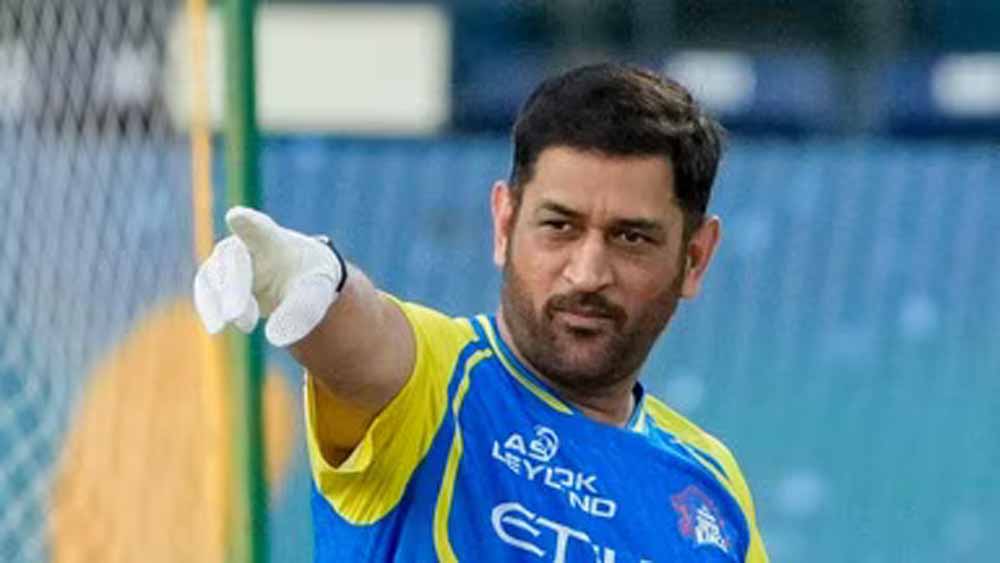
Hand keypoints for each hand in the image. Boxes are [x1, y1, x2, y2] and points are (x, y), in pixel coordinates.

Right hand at [193, 206, 344, 346]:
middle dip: (232, 286)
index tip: (236, 216)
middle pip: (231, 258)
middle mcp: (245, 245)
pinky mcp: (218, 280)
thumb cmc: (310, 279)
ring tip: (247, 325)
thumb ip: (302, 311)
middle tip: (236, 315)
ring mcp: (228, 261)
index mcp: (273, 240)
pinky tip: (219, 327)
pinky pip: (206, 292)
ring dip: (221, 302)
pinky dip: (210, 309)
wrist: (300, 279)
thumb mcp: (318, 293)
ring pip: (212, 276)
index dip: (246, 222)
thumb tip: (275, 338)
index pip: (258, 227)